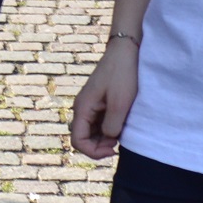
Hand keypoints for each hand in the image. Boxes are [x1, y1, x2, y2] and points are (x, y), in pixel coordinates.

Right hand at [70, 38, 138, 159]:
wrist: (125, 51)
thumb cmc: (122, 75)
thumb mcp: (120, 104)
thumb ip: (112, 126)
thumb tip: (108, 138)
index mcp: (83, 108)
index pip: (77, 141)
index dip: (93, 152)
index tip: (113, 149)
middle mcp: (82, 108)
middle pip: (82, 138)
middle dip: (98, 147)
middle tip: (118, 144)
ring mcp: (89, 105)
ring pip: (90, 132)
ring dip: (103, 139)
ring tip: (121, 134)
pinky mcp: (98, 102)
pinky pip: (97, 123)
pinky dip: (107, 129)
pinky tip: (120, 126)